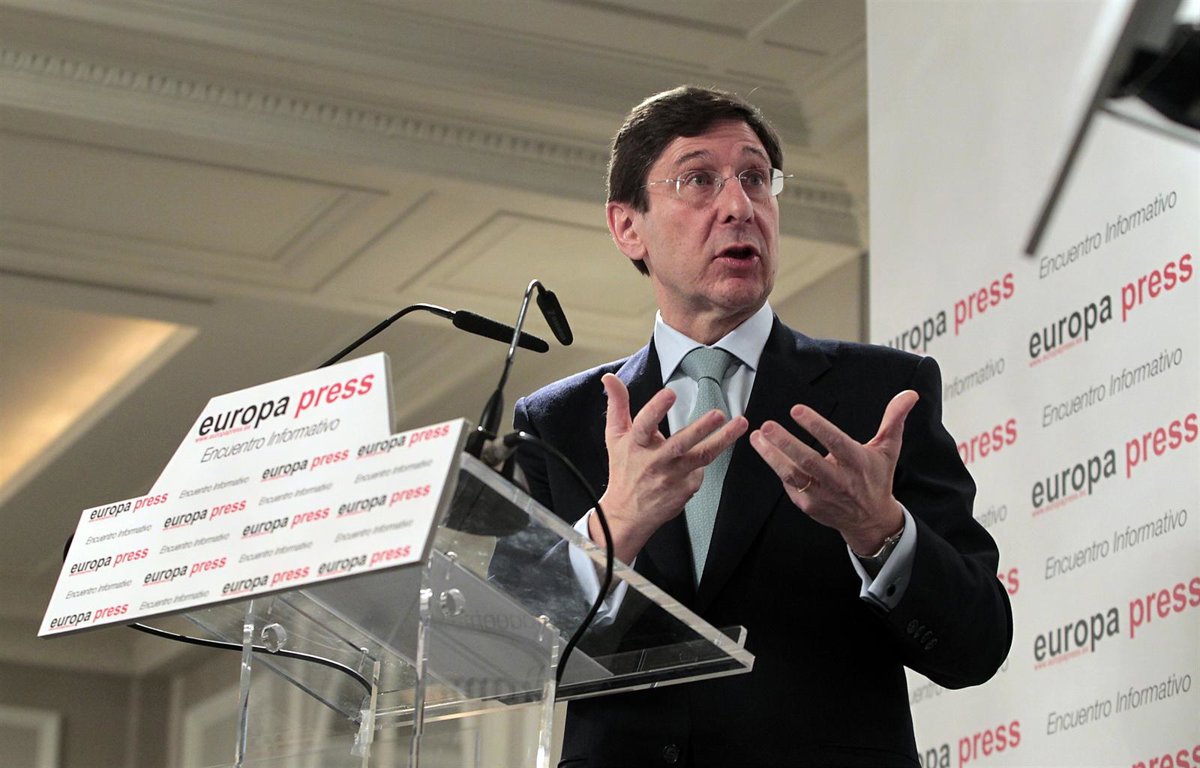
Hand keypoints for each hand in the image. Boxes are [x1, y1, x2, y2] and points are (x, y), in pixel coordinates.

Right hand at [593, 373, 747, 562]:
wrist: (627, 514)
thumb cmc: (623, 470)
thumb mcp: (615, 436)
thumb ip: (617, 405)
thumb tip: (610, 379)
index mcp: (635, 445)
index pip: (644, 424)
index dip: (656, 408)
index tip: (670, 394)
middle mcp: (654, 462)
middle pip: (680, 443)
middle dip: (700, 428)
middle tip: (718, 414)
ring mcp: (672, 477)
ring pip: (701, 457)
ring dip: (722, 440)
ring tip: (739, 424)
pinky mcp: (686, 489)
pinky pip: (701, 470)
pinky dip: (703, 460)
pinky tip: (707, 451)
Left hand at [749, 390, 916, 553]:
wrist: (870, 520)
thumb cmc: (876, 478)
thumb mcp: (888, 449)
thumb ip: (894, 420)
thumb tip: (909, 394)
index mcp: (857, 463)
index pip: (835, 442)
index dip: (816, 426)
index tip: (796, 410)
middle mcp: (838, 480)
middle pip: (808, 461)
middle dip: (785, 443)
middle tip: (767, 425)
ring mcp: (821, 495)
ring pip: (792, 475)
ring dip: (772, 455)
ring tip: (757, 436)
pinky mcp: (808, 504)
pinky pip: (789, 485)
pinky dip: (776, 468)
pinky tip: (765, 450)